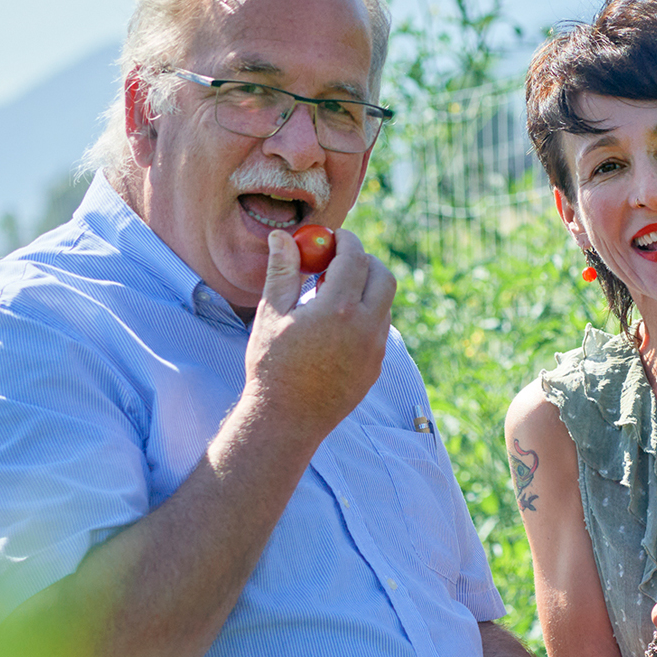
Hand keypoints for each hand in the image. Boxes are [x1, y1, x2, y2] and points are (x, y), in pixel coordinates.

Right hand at [236, 226, 395, 449]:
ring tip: (330, 296)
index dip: (346, 241)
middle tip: (341, 261)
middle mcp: (365, 327)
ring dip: (366, 290)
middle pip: (384, 277)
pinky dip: (366, 316)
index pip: (354, 258)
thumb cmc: (272, 365)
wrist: (287, 419)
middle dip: (366, 262)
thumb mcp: (272, 314)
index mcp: (337, 309)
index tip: (336, 237)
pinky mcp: (376, 367)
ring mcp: (375, 349)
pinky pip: (379, 330)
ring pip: (384, 304)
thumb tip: (283, 236)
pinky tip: (336, 326)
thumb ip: (282, 271)